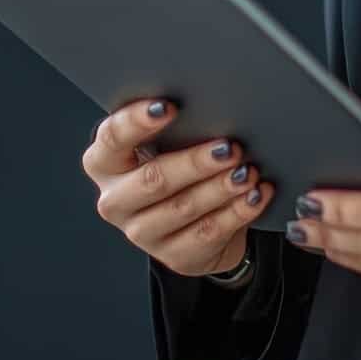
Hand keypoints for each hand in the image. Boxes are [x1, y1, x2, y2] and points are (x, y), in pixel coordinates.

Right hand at [82, 97, 275, 276]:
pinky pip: (208, 233)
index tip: (169, 106)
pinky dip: (237, 212)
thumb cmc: (176, 165)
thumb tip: (211, 105)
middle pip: (153, 179)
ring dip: (220, 188)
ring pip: (184, 208)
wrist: (190, 219)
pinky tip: (255, 196)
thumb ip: (176, 126)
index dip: (137, 122)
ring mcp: (142, 232)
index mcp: (105, 163)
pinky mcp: (173, 255)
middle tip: (229, 148)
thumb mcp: (168, 143)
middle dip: (195, 162)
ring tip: (247, 172)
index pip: (112, 138)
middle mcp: (116, 200)